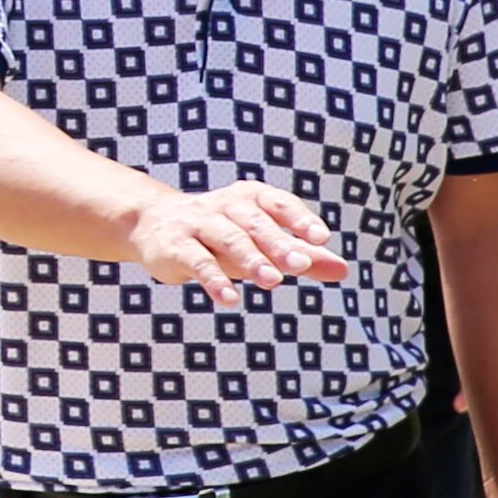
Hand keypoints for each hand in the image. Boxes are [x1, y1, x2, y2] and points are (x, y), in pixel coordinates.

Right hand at [124, 179, 343, 295]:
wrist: (153, 225)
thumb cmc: (220, 234)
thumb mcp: (261, 242)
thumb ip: (300, 254)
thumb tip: (344, 270)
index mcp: (249, 198)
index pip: (278, 203)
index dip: (298, 218)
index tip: (320, 238)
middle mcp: (224, 205)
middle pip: (255, 223)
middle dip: (278, 243)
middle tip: (302, 264)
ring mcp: (198, 224)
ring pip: (228, 239)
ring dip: (251, 260)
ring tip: (273, 282)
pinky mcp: (175, 247)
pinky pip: (197, 261)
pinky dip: (214, 280)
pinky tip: (230, 299)